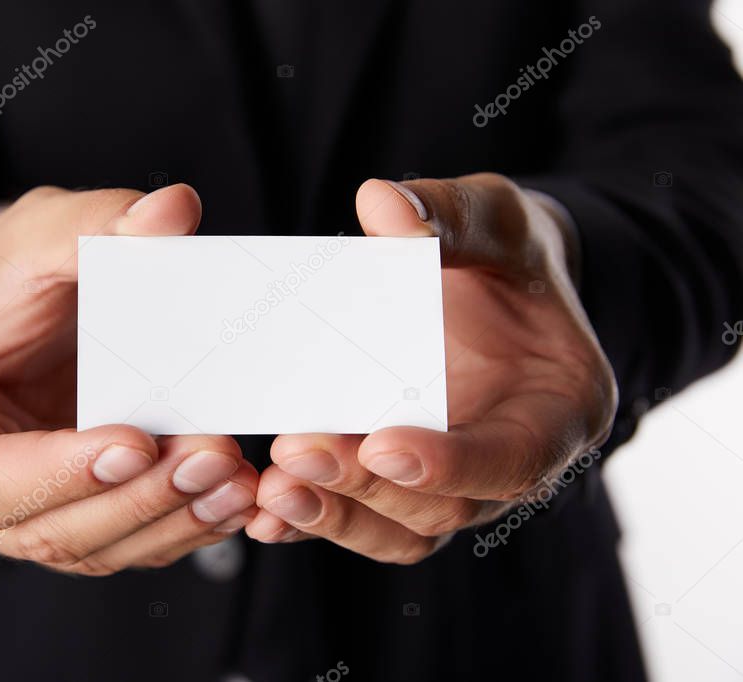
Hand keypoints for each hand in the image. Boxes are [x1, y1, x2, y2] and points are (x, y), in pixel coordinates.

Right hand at [0, 185, 257, 574]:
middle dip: (137, 500)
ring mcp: (22, 514)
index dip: (60, 472)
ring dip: (172, 521)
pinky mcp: (77, 517)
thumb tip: (172, 210)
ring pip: (97, 548)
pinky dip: (184, 527)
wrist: (25, 308)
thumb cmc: (14, 277)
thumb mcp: (41, 233)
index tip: (135, 441)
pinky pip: (128, 544)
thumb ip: (97, 222)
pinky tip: (235, 502)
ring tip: (236, 483)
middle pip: (48, 529)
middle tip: (211, 457)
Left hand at [246, 174, 616, 561]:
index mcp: (559, 409)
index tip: (385, 448)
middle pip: (446, 508)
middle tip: (297, 452)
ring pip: (400, 532)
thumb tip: (381, 201)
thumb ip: (454, 217)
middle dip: (368, 487)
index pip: (518, 459)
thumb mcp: (500, 222)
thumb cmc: (510, 261)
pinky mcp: (407, 488)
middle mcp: (509, 463)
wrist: (496, 293)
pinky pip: (365, 520)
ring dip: (334, 517)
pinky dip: (317, 520)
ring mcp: (456, 484)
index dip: (454, 464)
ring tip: (271, 492)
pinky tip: (263, 509)